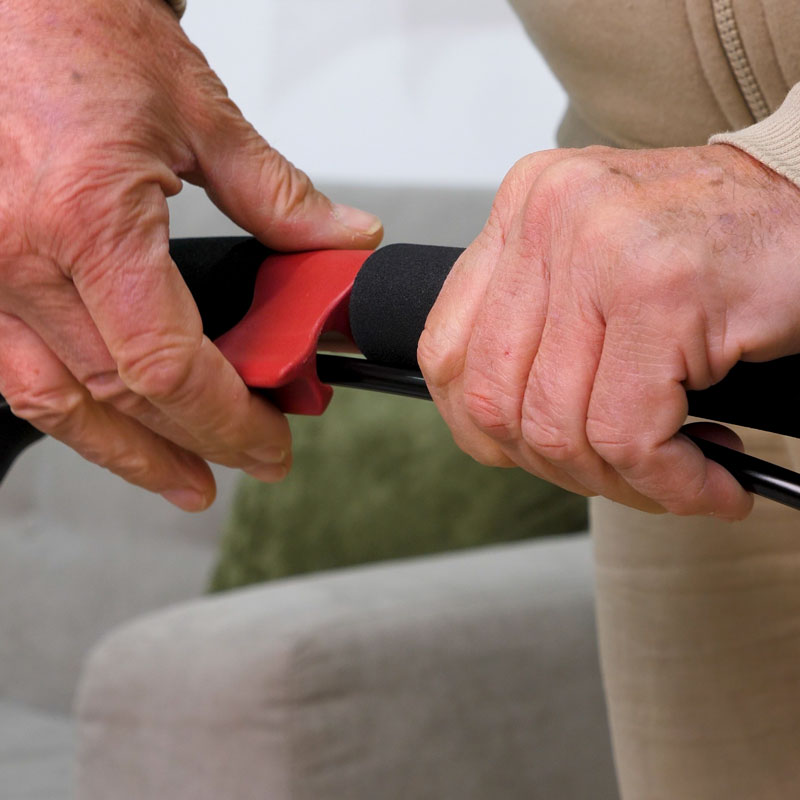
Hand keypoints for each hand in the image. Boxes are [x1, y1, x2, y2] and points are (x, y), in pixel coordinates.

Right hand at [0, 0, 381, 509]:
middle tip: (244, 461)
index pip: (167, 366)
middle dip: (192, 443)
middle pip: (118, 396)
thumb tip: (341, 243)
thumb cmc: (76, 27)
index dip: (226, 420)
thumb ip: (278, 197)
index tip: (269, 440)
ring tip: (180, 476)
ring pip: (54, 402)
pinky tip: (110, 423)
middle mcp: (18, 256)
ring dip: (124, 451)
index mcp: (87, 219)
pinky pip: (15, 368)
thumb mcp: (196, 112)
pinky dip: (71, 409)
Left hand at [418, 144, 799, 518]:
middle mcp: (549, 216)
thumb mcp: (597, 264)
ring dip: (620, 482)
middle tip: (619, 476)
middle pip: (496, 401)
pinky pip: (628, 437)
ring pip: (558, 427)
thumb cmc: (712, 248)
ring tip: (674, 477)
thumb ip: (537, 326)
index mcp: (522, 207)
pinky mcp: (659, 294)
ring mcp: (600, 250)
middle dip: (558, 466)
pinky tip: (708, 480)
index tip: (527, 455)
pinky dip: (668, 483)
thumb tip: (492, 426)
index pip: (446, 350)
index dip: (478, 428)